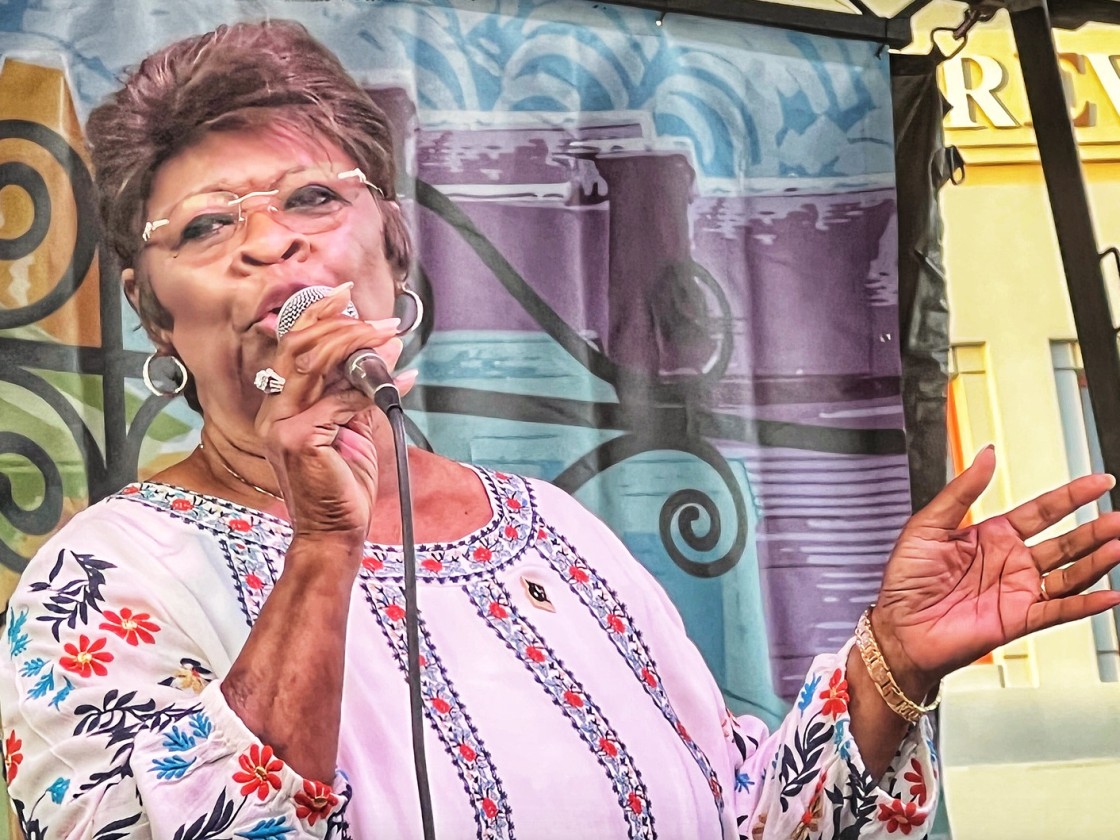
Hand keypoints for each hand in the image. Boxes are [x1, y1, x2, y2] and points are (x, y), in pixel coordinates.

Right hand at [254, 283, 414, 543]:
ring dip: (358, 345)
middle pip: (300, 345)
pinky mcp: (298, 438)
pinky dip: (372, 388)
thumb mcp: (356, 427)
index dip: (318, 315)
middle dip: (342, 324)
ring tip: (390, 339)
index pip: (293, 346)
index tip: (346, 295)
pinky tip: (399, 382)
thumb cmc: (342, 486)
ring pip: (315, 363)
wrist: (335, 533)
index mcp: (282, 405)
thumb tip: (387, 349)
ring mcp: (280, 424)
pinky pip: (339, 400)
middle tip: (383, 321)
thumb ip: (364, 389)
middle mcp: (274, 411)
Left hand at [872, 445, 1119, 696]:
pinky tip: (1108, 594)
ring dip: (1097, 561)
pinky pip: (1060, 610)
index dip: (1071, 496)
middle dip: (1096, 529)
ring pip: (1070, 573)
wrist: (898, 627)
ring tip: (1119, 545)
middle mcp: (1010, 562)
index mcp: (991, 536)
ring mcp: (1018, 591)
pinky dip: (1086, 603)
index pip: (1042, 510)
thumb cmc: (904, 580)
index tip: (1099, 482)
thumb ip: (962, 490)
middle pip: (1065, 541)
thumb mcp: (928, 524)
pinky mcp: (1019, 618)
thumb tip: (985, 455)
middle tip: (1119, 518)